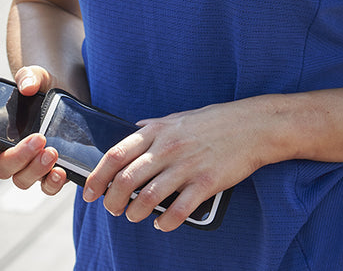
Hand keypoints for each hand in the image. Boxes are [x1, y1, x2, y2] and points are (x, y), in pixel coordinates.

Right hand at [0, 66, 68, 195]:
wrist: (72, 97)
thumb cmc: (46, 88)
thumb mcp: (39, 77)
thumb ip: (29, 77)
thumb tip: (27, 87)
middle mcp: (10, 154)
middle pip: (3, 168)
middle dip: (19, 156)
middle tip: (39, 138)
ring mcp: (29, 166)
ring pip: (22, 180)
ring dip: (36, 170)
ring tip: (52, 152)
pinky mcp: (50, 172)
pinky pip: (47, 187)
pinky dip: (52, 183)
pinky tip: (61, 171)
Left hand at [82, 99, 265, 230]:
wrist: (253, 126)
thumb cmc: (214, 122)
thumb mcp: (178, 118)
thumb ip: (153, 126)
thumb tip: (133, 129)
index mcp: (157, 131)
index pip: (116, 155)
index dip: (97, 176)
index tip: (89, 192)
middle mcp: (168, 148)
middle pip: (127, 179)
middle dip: (113, 200)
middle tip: (112, 210)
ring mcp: (187, 166)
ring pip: (149, 197)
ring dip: (135, 213)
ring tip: (133, 217)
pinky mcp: (206, 183)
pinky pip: (179, 210)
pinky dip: (166, 222)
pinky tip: (161, 225)